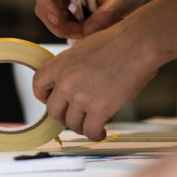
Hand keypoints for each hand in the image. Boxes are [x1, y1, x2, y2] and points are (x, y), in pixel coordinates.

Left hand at [33, 17, 159, 140]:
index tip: (51, 100)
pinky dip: (95, 135)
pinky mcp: (99, 110)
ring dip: (81, 126)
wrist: (137, 45)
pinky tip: (101, 132)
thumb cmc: (117, 42)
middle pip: (53, 111)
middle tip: (73, 117)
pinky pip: (90, 131)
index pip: (38, 86)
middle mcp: (65, 83)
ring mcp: (81, 98)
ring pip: (72, 123)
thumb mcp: (83, 48)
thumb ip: (72, 66)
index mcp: (59, 65)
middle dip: (63, 116)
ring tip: (91, 124)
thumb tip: (71, 82)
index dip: (44, 96)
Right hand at [35, 0, 151, 39]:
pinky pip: (64, 25)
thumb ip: (106, 14)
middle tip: (80, 32)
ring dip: (65, 30)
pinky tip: (89, 31)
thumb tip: (88, 31)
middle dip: (57, 24)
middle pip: (44, 7)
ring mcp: (68, 1)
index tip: (57, 19)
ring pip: (52, 19)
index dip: (45, 3)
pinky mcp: (74, 12)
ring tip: (88, 32)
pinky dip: (72, 32)